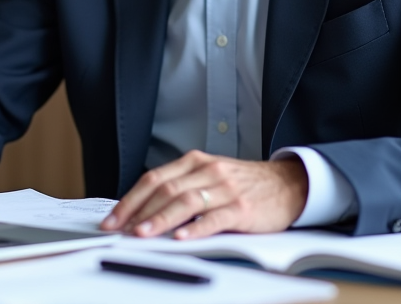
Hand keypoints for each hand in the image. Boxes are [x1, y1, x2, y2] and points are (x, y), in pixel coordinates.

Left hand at [100, 150, 307, 238]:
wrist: (288, 184)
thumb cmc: (243, 184)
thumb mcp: (209, 176)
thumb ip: (181, 187)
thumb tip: (143, 210)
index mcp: (194, 162)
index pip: (154, 179)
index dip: (130, 199)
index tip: (113, 218)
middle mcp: (208, 171)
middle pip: (165, 190)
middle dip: (138, 212)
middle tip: (119, 230)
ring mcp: (225, 189)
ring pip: (185, 202)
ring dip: (160, 219)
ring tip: (142, 234)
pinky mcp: (242, 207)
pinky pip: (215, 218)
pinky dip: (196, 228)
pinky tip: (182, 237)